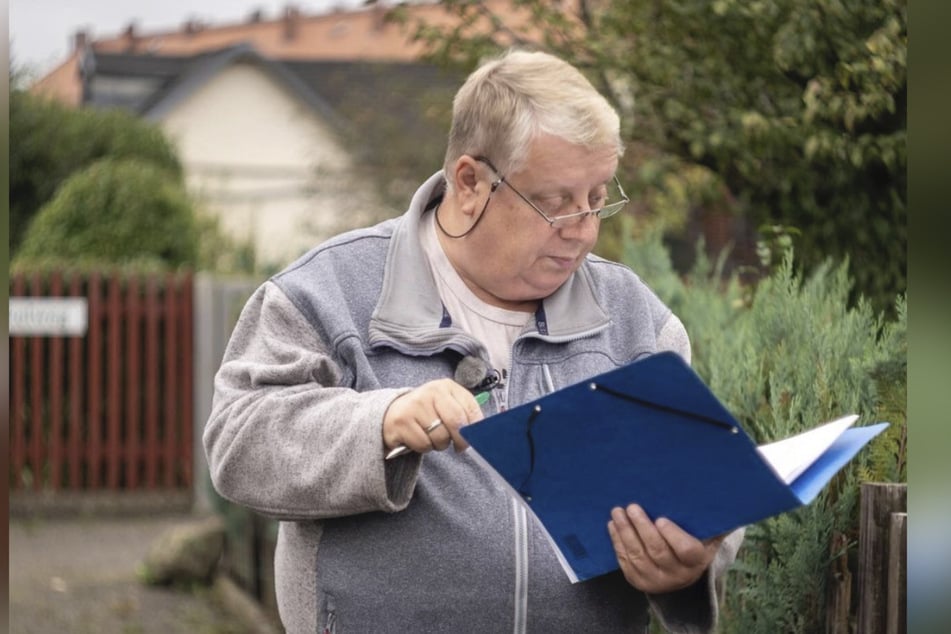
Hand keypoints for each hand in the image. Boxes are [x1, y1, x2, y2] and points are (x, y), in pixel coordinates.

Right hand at [382, 379, 484, 455]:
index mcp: (446, 386)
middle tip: (460, 447)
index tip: (474, 438)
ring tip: (432, 437)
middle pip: (456, 422)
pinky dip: (424, 447)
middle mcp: (431, 392)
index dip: (475, 428)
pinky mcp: (402, 421)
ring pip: (440, 437)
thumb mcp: (447, 406)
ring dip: (439, 444)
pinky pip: (424, 444)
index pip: (470, 408)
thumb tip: (482, 434)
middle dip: (461, 440)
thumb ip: (465, 415)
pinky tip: (419, 438)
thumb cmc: (427, 412)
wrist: (393, 412)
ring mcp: (415, 405)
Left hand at [607, 503, 723, 593]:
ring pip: (638, 556)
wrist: (681, 571)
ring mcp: (656, 581)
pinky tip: (613, 526)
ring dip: (625, 532)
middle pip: (657, 552)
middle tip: (631, 507)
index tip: (660, 518)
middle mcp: (678, 575)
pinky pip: (625, 562)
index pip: (686, 550)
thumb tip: (726, 494)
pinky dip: (617, 543)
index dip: (673, 535)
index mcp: (697, 560)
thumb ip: (714, 519)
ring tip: (618, 512)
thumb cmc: (695, 541)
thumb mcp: (708, 534)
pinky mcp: (639, 581)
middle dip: (642, 527)